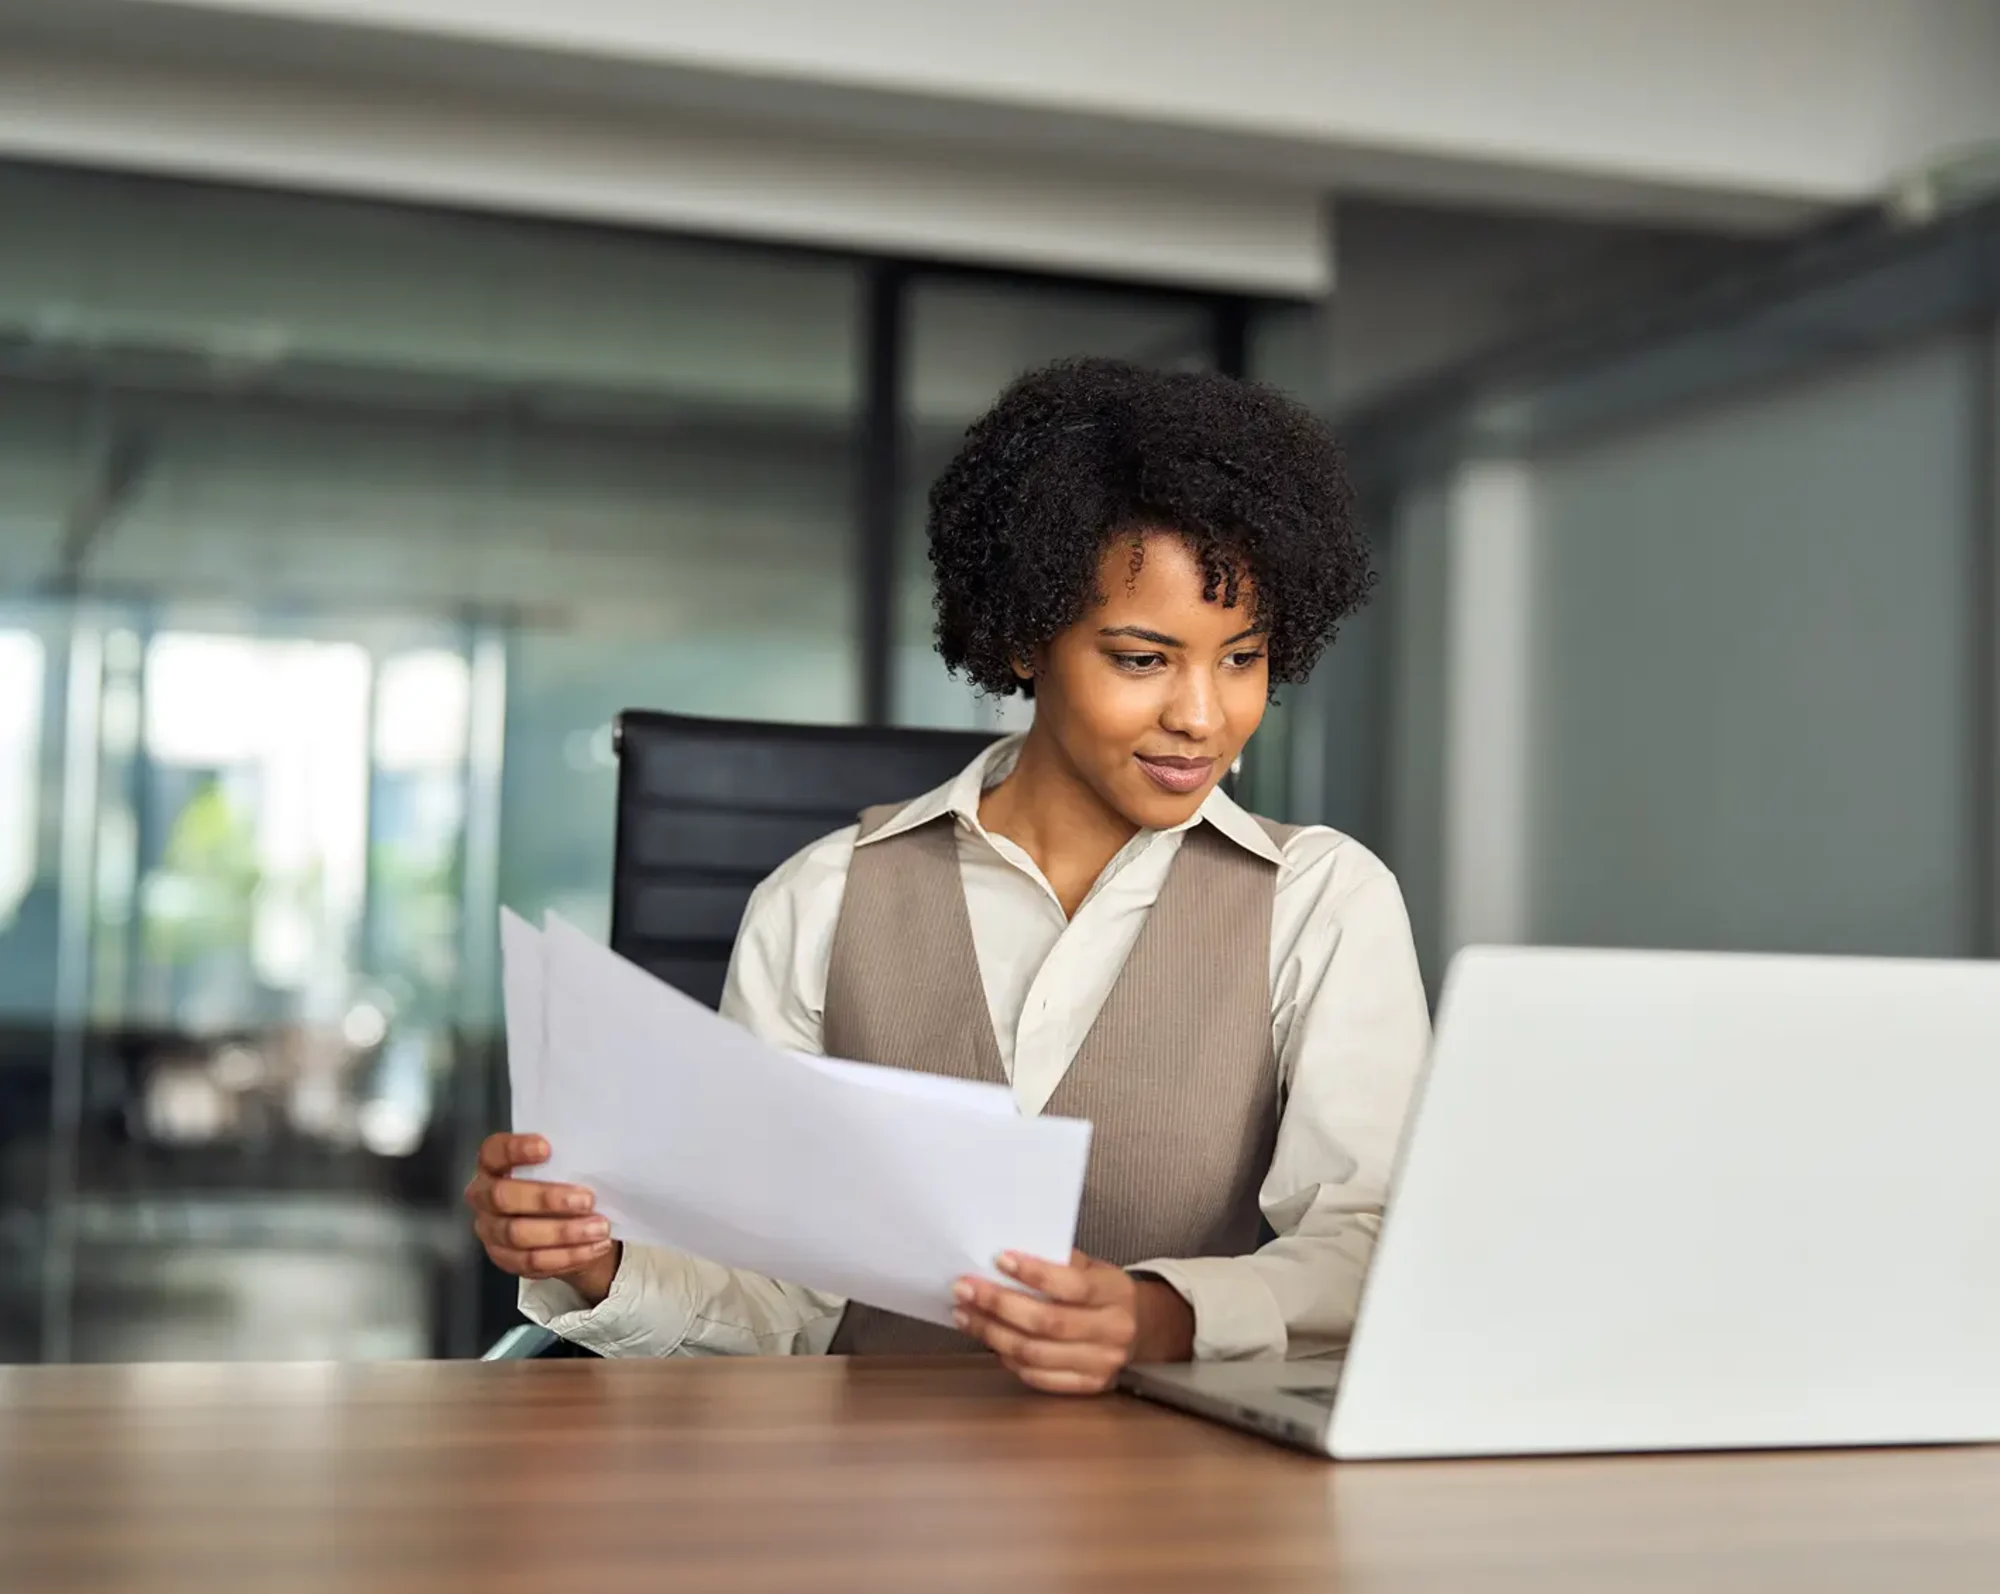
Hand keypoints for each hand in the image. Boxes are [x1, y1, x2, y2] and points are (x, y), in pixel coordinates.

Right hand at [464, 1133, 619, 1303]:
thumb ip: (566, 1160)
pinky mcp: (505, 1259)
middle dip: (546, 1199)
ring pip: (518, 1235)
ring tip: (598, 1228)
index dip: (515, 1149)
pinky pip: (532, 1262)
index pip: (493, 1152)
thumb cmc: (561, 1183)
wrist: (562, 1223)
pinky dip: (566, 1256)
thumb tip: (597, 1156)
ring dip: (563, 1232)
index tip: (547, 1148)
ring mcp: (491, 1231)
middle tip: (587, 1200)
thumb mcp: (562, 1166)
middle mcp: (483, 1197)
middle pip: (502, 1197)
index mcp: (492, 1165)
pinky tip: (592, 1248)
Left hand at [951, 1250, 1195, 1394]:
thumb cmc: (1104, 1290)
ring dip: (993, 1334)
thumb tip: (1006, 1259)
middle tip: (965, 1289)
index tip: (999, 1259)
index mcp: (1115, 1292)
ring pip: (1036, 1353)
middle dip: (999, 1305)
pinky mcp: (1088, 1386)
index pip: (1071, 1286)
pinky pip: (1039, 1376)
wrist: (1140, 1327)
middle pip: (1048, 1323)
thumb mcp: (1093, 1266)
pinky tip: (989, 1340)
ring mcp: (1101, 1363)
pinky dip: (1008, 1359)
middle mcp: (1112, 1331)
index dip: (1033, 1274)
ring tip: (965, 1314)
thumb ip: (1060, 1262)